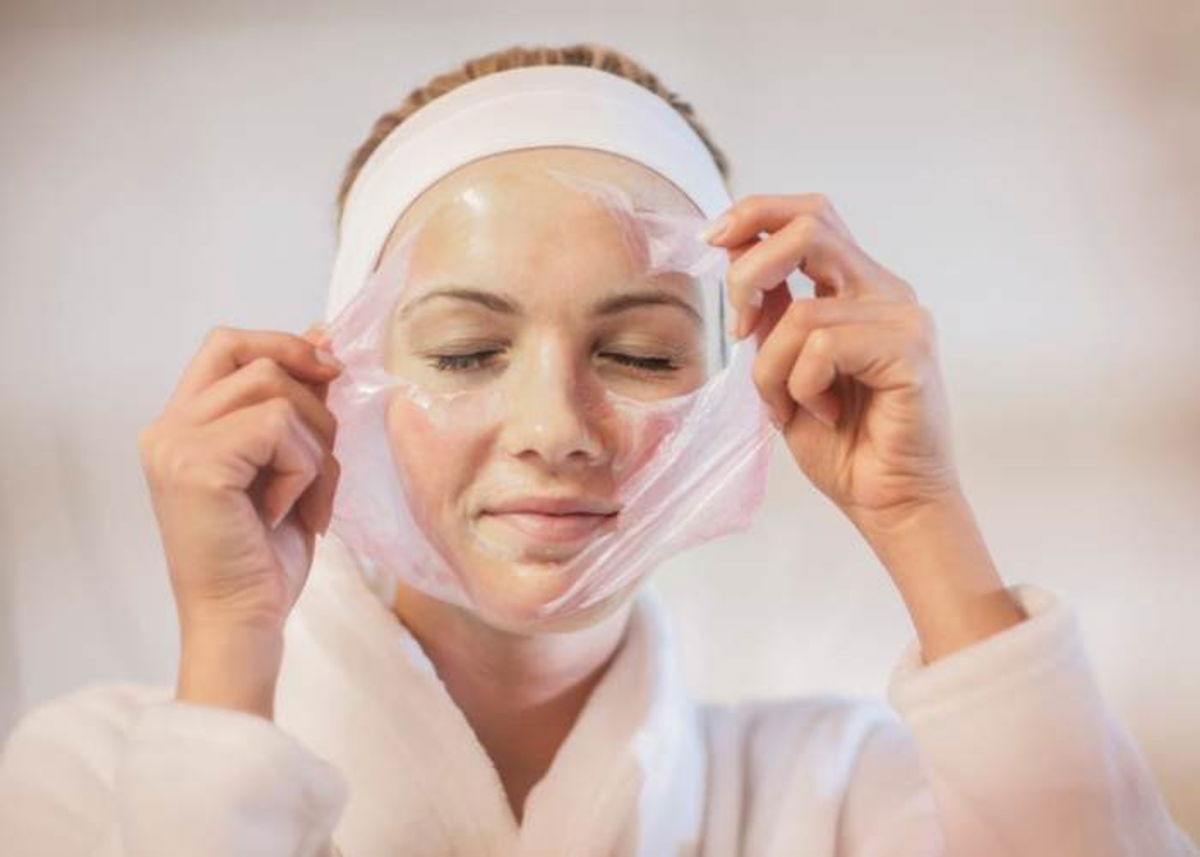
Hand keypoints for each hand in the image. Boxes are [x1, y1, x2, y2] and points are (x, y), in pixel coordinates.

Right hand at [137, 325, 341, 713]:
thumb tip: (324, 338)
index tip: (330, 369)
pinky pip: (278, 427)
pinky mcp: (196, 463)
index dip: (283, 344)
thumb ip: (295, 403)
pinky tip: (287, 511)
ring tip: (305, 499)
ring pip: (276, 391)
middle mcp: (168, 428)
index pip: (227, 344)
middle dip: (314, 407)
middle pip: (258, 361)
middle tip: (321, 464)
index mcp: (183, 424)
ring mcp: (175, 443)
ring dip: (314, 447)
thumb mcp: (289, 462)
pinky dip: (303, 469)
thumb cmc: (266, 553)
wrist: (243, 619)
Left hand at [705, 194, 961, 531]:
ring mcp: (903, 317)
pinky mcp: (909, 350)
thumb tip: (738, 259)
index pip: (811, 216)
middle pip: (810, 226)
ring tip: (793, 406)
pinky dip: (802, 387)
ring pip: (799, 312)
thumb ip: (771, 317)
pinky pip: (821, 348)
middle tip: (736, 325)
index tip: (711, 240)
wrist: (890, 504)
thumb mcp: (784, 370)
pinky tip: (827, 415)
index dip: (756, 214)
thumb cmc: (843, 445)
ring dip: (772, 369)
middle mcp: (885, 291)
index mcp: (858, 288)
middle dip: (750, 271)